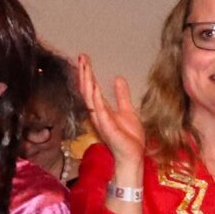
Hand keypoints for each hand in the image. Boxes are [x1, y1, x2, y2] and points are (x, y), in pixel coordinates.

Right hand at [74, 53, 143, 180]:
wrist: (132, 156)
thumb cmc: (129, 137)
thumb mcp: (127, 110)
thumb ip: (122, 96)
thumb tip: (118, 78)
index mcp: (101, 109)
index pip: (91, 88)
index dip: (87, 73)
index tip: (84, 59)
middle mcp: (97, 113)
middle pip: (87, 90)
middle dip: (84, 73)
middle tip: (81, 57)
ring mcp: (100, 120)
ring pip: (90, 98)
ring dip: (87, 82)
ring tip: (84, 67)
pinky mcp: (106, 127)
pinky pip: (99, 111)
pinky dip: (95, 99)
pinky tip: (93, 88)